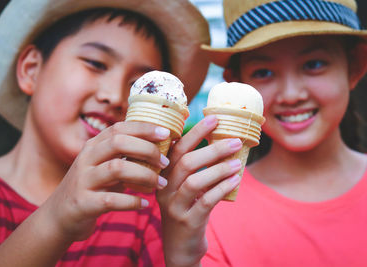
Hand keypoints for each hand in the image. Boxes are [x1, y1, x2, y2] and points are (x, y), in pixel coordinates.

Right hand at [42, 121, 169, 241]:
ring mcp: (83, 180)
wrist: (59, 216)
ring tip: (161, 183)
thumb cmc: (91, 188)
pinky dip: (132, 202)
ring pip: (117, 168)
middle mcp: (86, 159)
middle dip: (147, 149)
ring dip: (145, 175)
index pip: (119, 128)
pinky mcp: (83, 203)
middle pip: (118, 142)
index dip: (143, 128)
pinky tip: (144, 204)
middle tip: (165, 162)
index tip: (166, 133)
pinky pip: (112, 200)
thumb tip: (159, 146)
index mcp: (93, 146)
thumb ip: (123, 155)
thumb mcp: (102, 166)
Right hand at [157, 116, 241, 266]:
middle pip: (186, 162)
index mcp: (162, 176)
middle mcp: (164, 189)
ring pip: (195, 181)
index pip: (176, 149)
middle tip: (234, 141)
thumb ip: (194, 168)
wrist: (180, 247)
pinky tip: (236, 180)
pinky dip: (222, 188)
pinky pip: (206, 201)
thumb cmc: (186, 209)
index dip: (195, 132)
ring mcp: (174, 206)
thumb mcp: (184, 188)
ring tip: (238, 162)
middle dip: (212, 148)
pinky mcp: (188, 221)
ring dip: (219, 168)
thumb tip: (221, 142)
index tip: (215, 118)